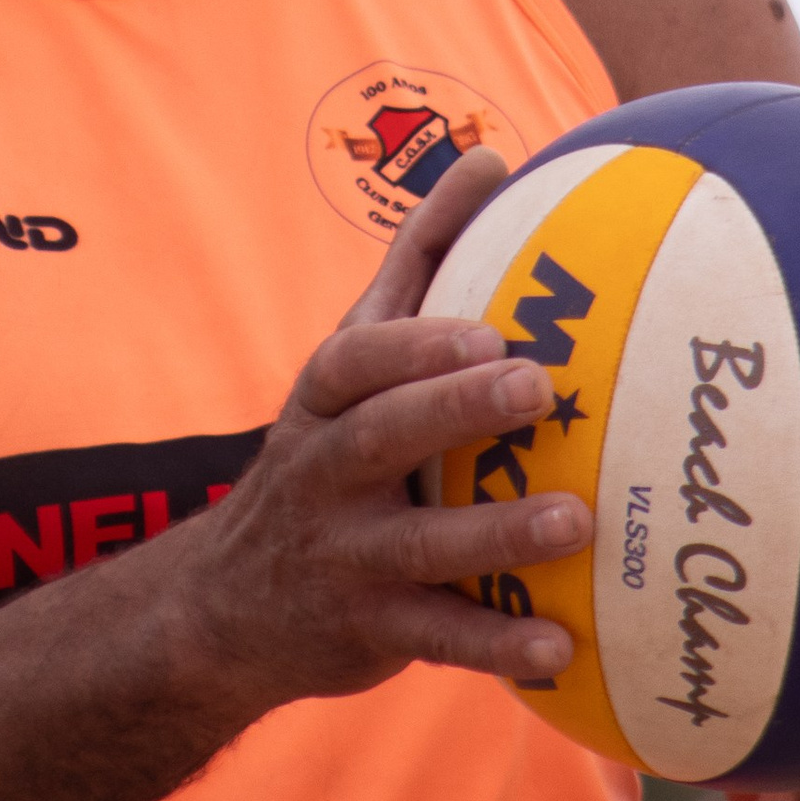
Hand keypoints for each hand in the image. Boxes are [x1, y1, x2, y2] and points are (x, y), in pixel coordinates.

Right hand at [179, 147, 590, 706]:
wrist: (224, 603)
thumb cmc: (326, 451)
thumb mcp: (350, 359)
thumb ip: (418, 261)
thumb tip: (491, 156)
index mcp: (325, 402)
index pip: (356, 361)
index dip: (415, 345)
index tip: (487, 328)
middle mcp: (323, 474)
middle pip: (382, 436)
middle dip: (454, 411)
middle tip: (538, 387)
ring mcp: (341, 556)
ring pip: (417, 543)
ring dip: (496, 533)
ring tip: (575, 520)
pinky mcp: (366, 631)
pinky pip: (435, 638)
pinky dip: (494, 644)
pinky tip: (559, 644)